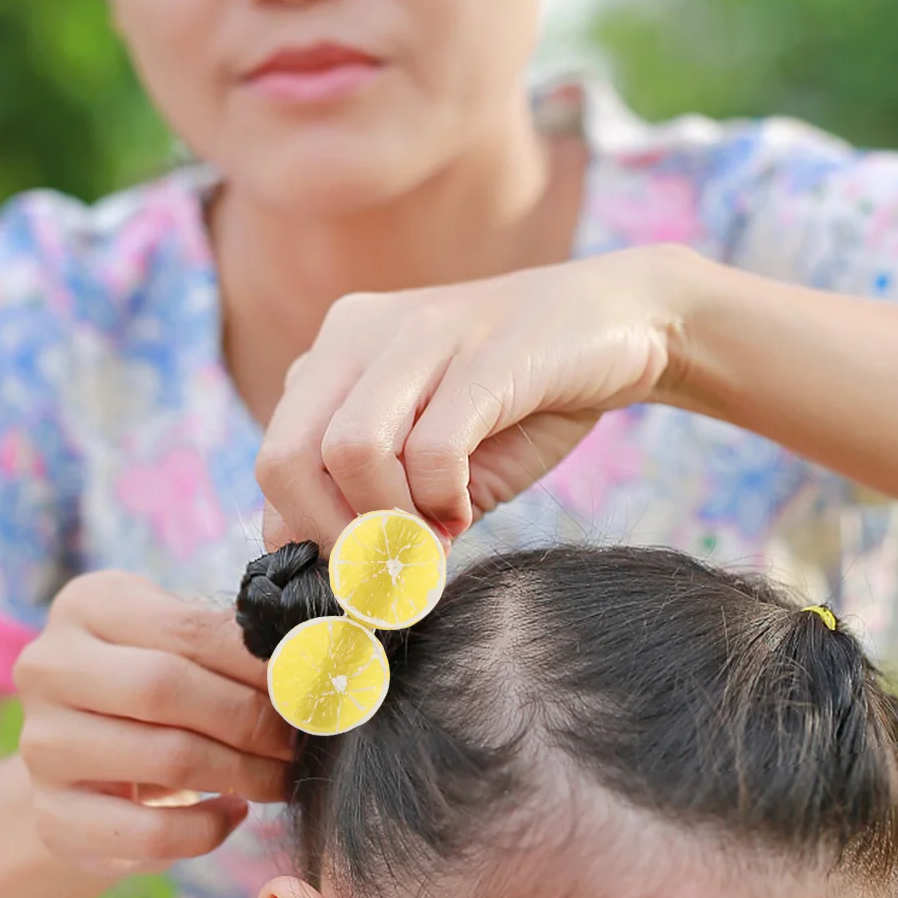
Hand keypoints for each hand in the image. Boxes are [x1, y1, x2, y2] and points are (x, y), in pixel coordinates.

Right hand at [15, 571, 294, 874]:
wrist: (86, 767)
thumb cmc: (153, 690)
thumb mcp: (178, 645)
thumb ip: (229, 641)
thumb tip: (307, 656)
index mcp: (87, 606)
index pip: (187, 628)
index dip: (256, 663)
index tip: (305, 686)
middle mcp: (48, 668)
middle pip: (165, 688)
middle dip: (250, 719)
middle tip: (297, 740)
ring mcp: (42, 745)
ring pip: (165, 759)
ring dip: (243, 774)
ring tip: (278, 778)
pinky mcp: (53, 817)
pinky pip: (149, 832)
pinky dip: (208, 829)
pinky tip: (232, 812)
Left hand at [256, 246, 693, 547]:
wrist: (622, 324)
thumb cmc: (521, 402)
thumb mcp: (434, 460)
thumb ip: (376, 500)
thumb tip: (327, 565)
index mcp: (335, 355)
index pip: (275, 460)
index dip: (309, 536)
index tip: (362, 572)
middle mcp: (359, 333)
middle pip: (287, 456)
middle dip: (332, 535)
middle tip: (386, 567)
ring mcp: (421, 333)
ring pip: (350, 451)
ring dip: (389, 520)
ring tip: (435, 535)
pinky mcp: (484, 351)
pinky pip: (432, 446)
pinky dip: (442, 499)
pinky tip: (467, 507)